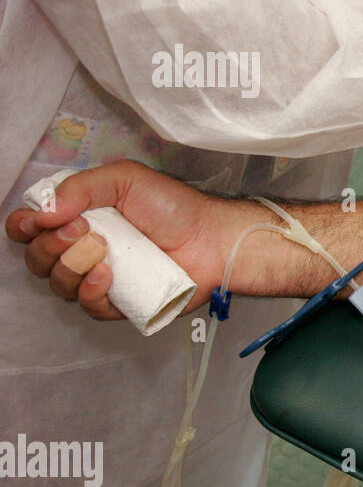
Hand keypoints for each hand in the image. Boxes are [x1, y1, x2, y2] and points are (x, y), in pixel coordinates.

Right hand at [5, 161, 249, 321]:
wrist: (212, 239)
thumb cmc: (173, 207)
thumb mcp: (124, 179)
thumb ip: (80, 187)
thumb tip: (42, 211)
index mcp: (79, 218)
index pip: (31, 229)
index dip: (25, 228)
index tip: (39, 222)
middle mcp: (84, 249)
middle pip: (37, 259)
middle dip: (50, 245)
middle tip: (82, 230)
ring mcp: (100, 278)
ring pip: (59, 284)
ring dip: (71, 267)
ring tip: (103, 250)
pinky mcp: (119, 303)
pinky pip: (88, 307)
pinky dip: (90, 291)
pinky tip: (108, 275)